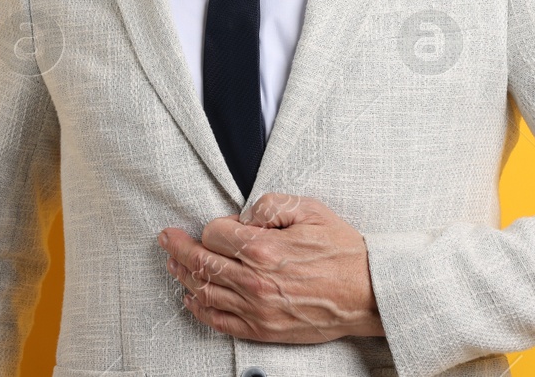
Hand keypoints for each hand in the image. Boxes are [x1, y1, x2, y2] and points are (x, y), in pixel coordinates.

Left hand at [157, 193, 385, 341]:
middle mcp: (254, 281)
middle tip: (166, 238)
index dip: (213, 226)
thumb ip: (270, 205)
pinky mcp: (262, 329)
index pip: (214, 234)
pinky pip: (218, 321)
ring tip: (173, 264)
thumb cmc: (342, 252)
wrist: (368, 293)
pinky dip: (199, 309)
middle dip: (177, 248)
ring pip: (203, 292)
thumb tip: (242, 216)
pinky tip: (192, 298)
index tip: (219, 226)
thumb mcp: (310, 210)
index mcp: (264, 249)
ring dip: (183, 276)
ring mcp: (256, 309)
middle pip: (200, 263)